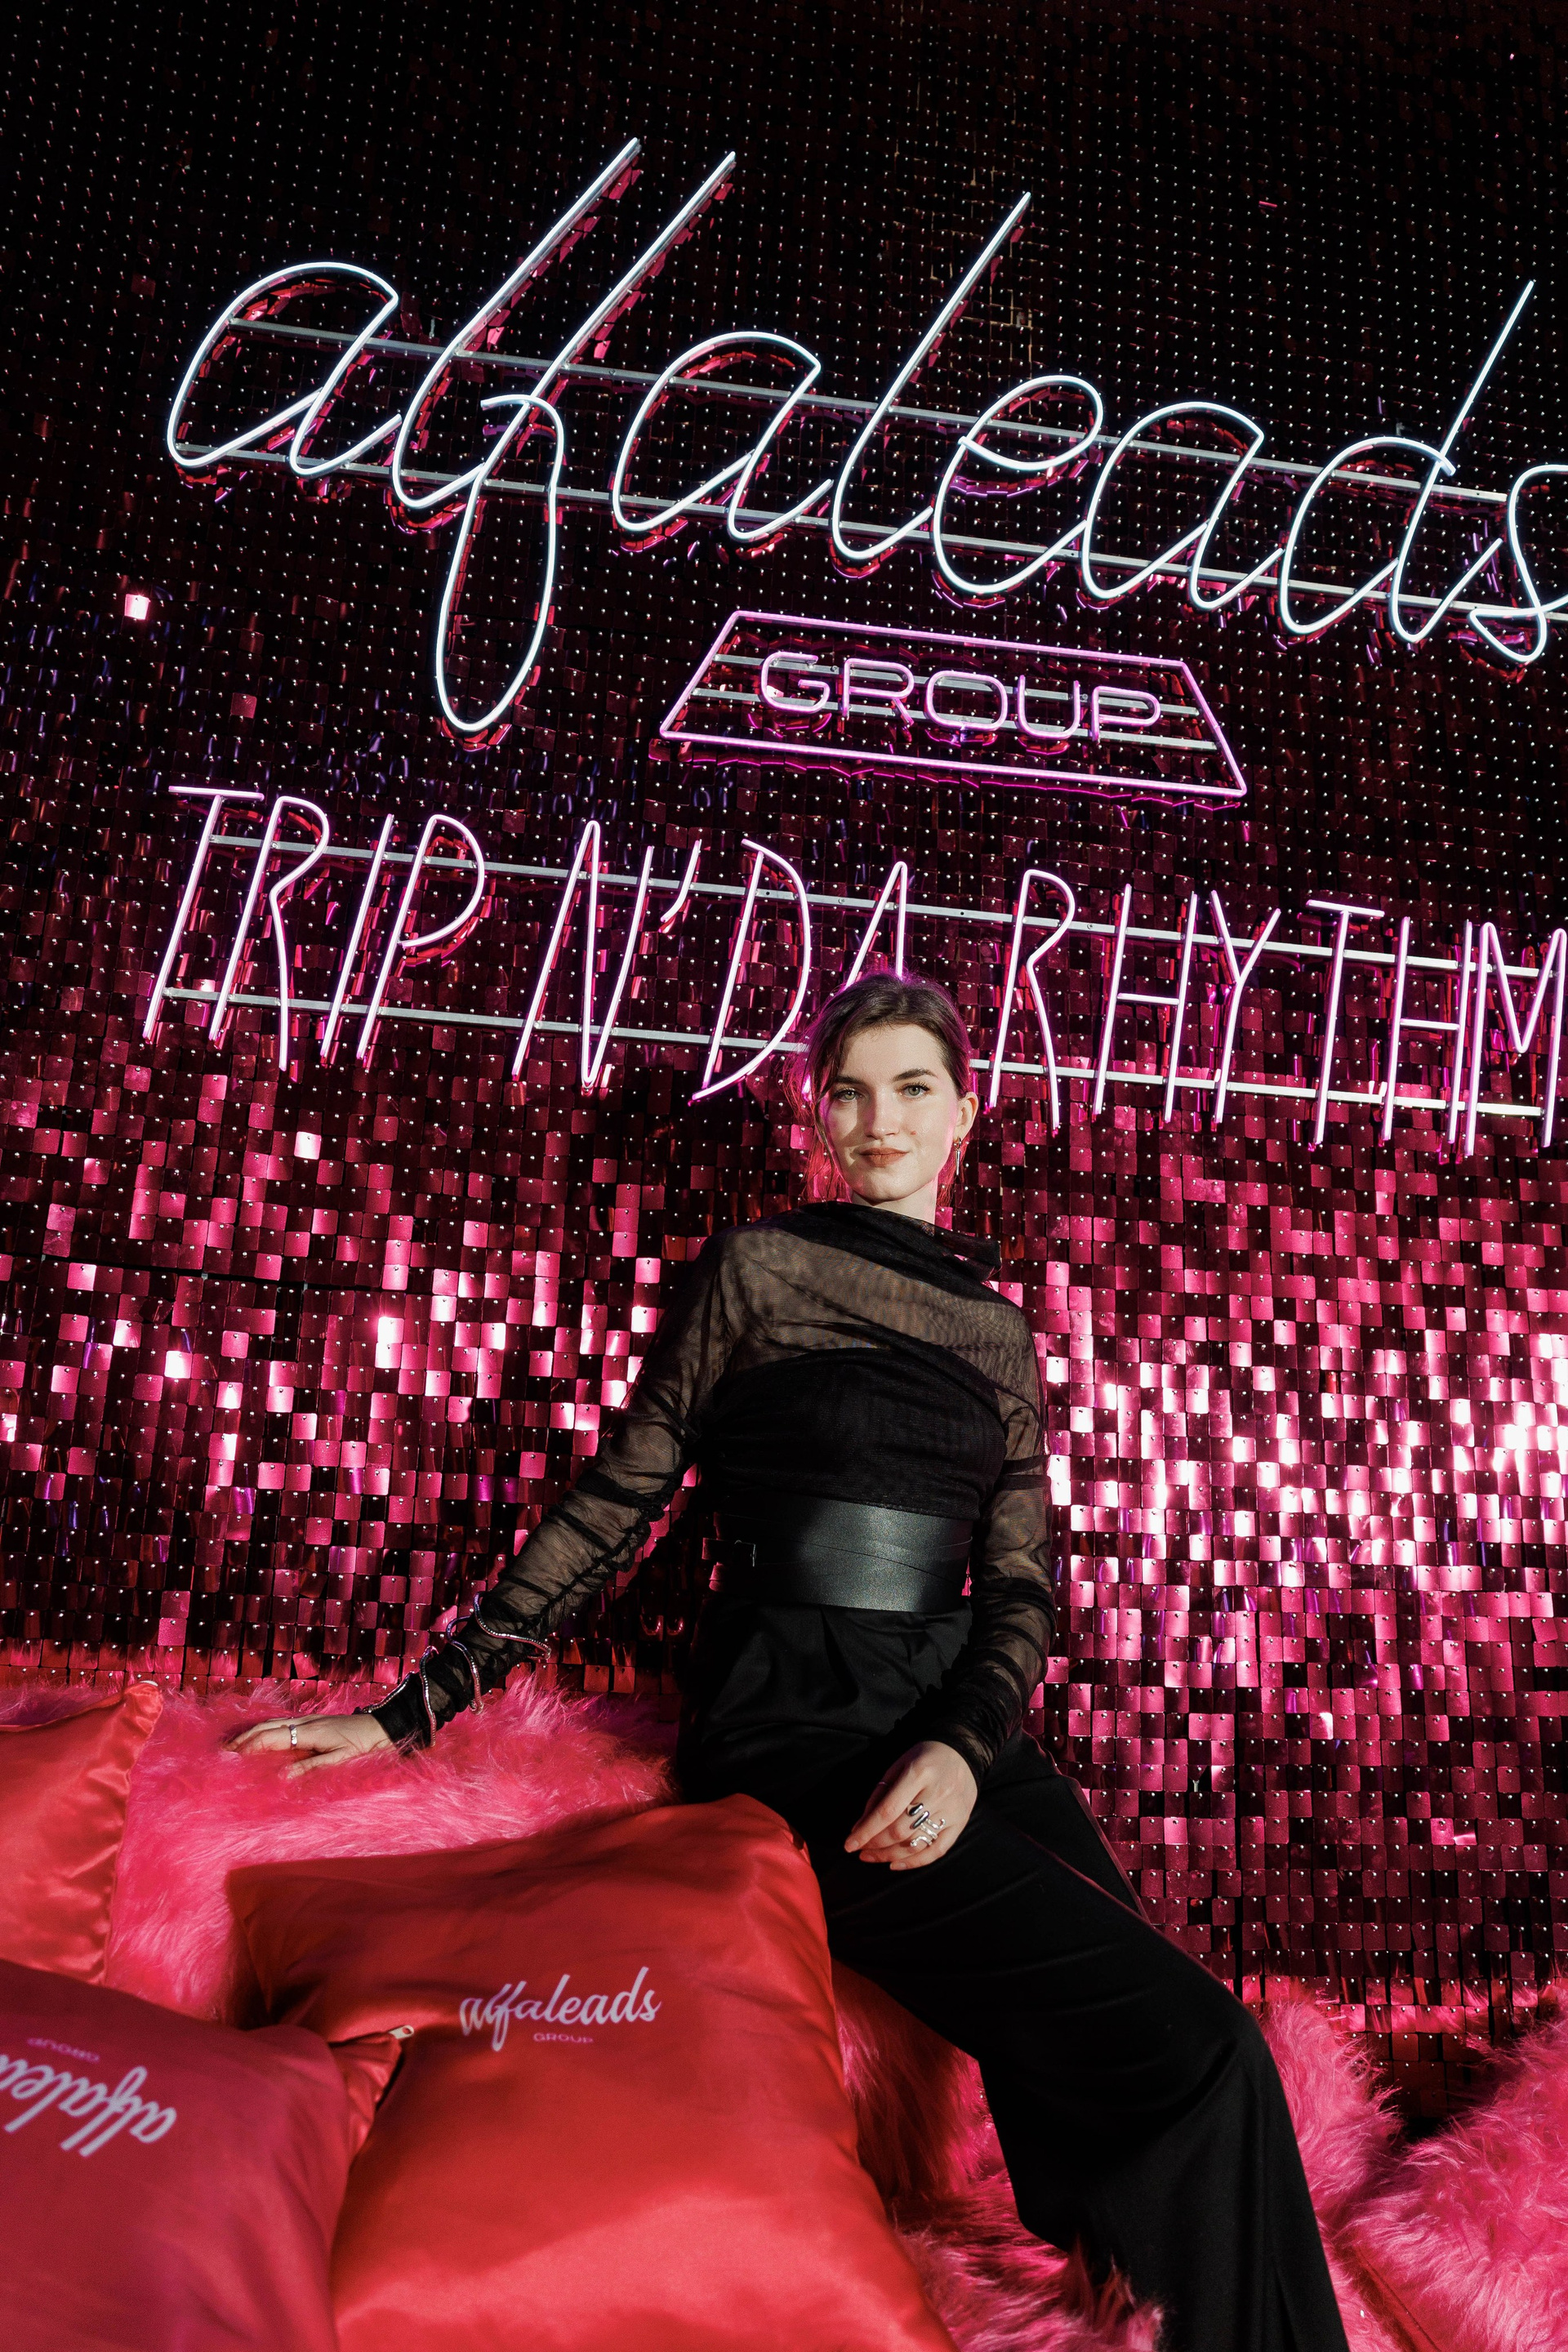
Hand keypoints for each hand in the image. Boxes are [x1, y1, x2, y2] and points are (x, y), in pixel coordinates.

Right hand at [226, 1711, 392, 1778]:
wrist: (387, 1728)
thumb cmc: (367, 1746)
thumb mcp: (341, 1761)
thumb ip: (312, 1768)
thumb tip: (282, 1777)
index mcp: (309, 1732)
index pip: (269, 1739)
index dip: (246, 1748)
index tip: (226, 1759)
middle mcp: (305, 1722)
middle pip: (265, 1728)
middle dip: (241, 1740)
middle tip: (220, 1754)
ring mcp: (309, 1720)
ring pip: (272, 1724)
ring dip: (250, 1734)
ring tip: (233, 1747)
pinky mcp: (314, 1723)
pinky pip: (282, 1725)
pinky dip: (264, 1731)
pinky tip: (259, 1739)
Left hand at [843, 1740, 977, 1869]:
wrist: (962, 1752)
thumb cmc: (924, 1758)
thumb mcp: (898, 1765)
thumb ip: (879, 1794)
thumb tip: (860, 1826)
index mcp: (918, 1773)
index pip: (887, 1810)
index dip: (866, 1831)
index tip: (849, 1845)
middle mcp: (937, 1793)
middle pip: (901, 1830)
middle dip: (875, 1845)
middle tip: (860, 1850)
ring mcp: (951, 1810)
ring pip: (916, 1843)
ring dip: (889, 1855)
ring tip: (872, 1857)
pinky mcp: (960, 1822)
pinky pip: (937, 1850)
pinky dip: (915, 1862)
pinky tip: (896, 1864)